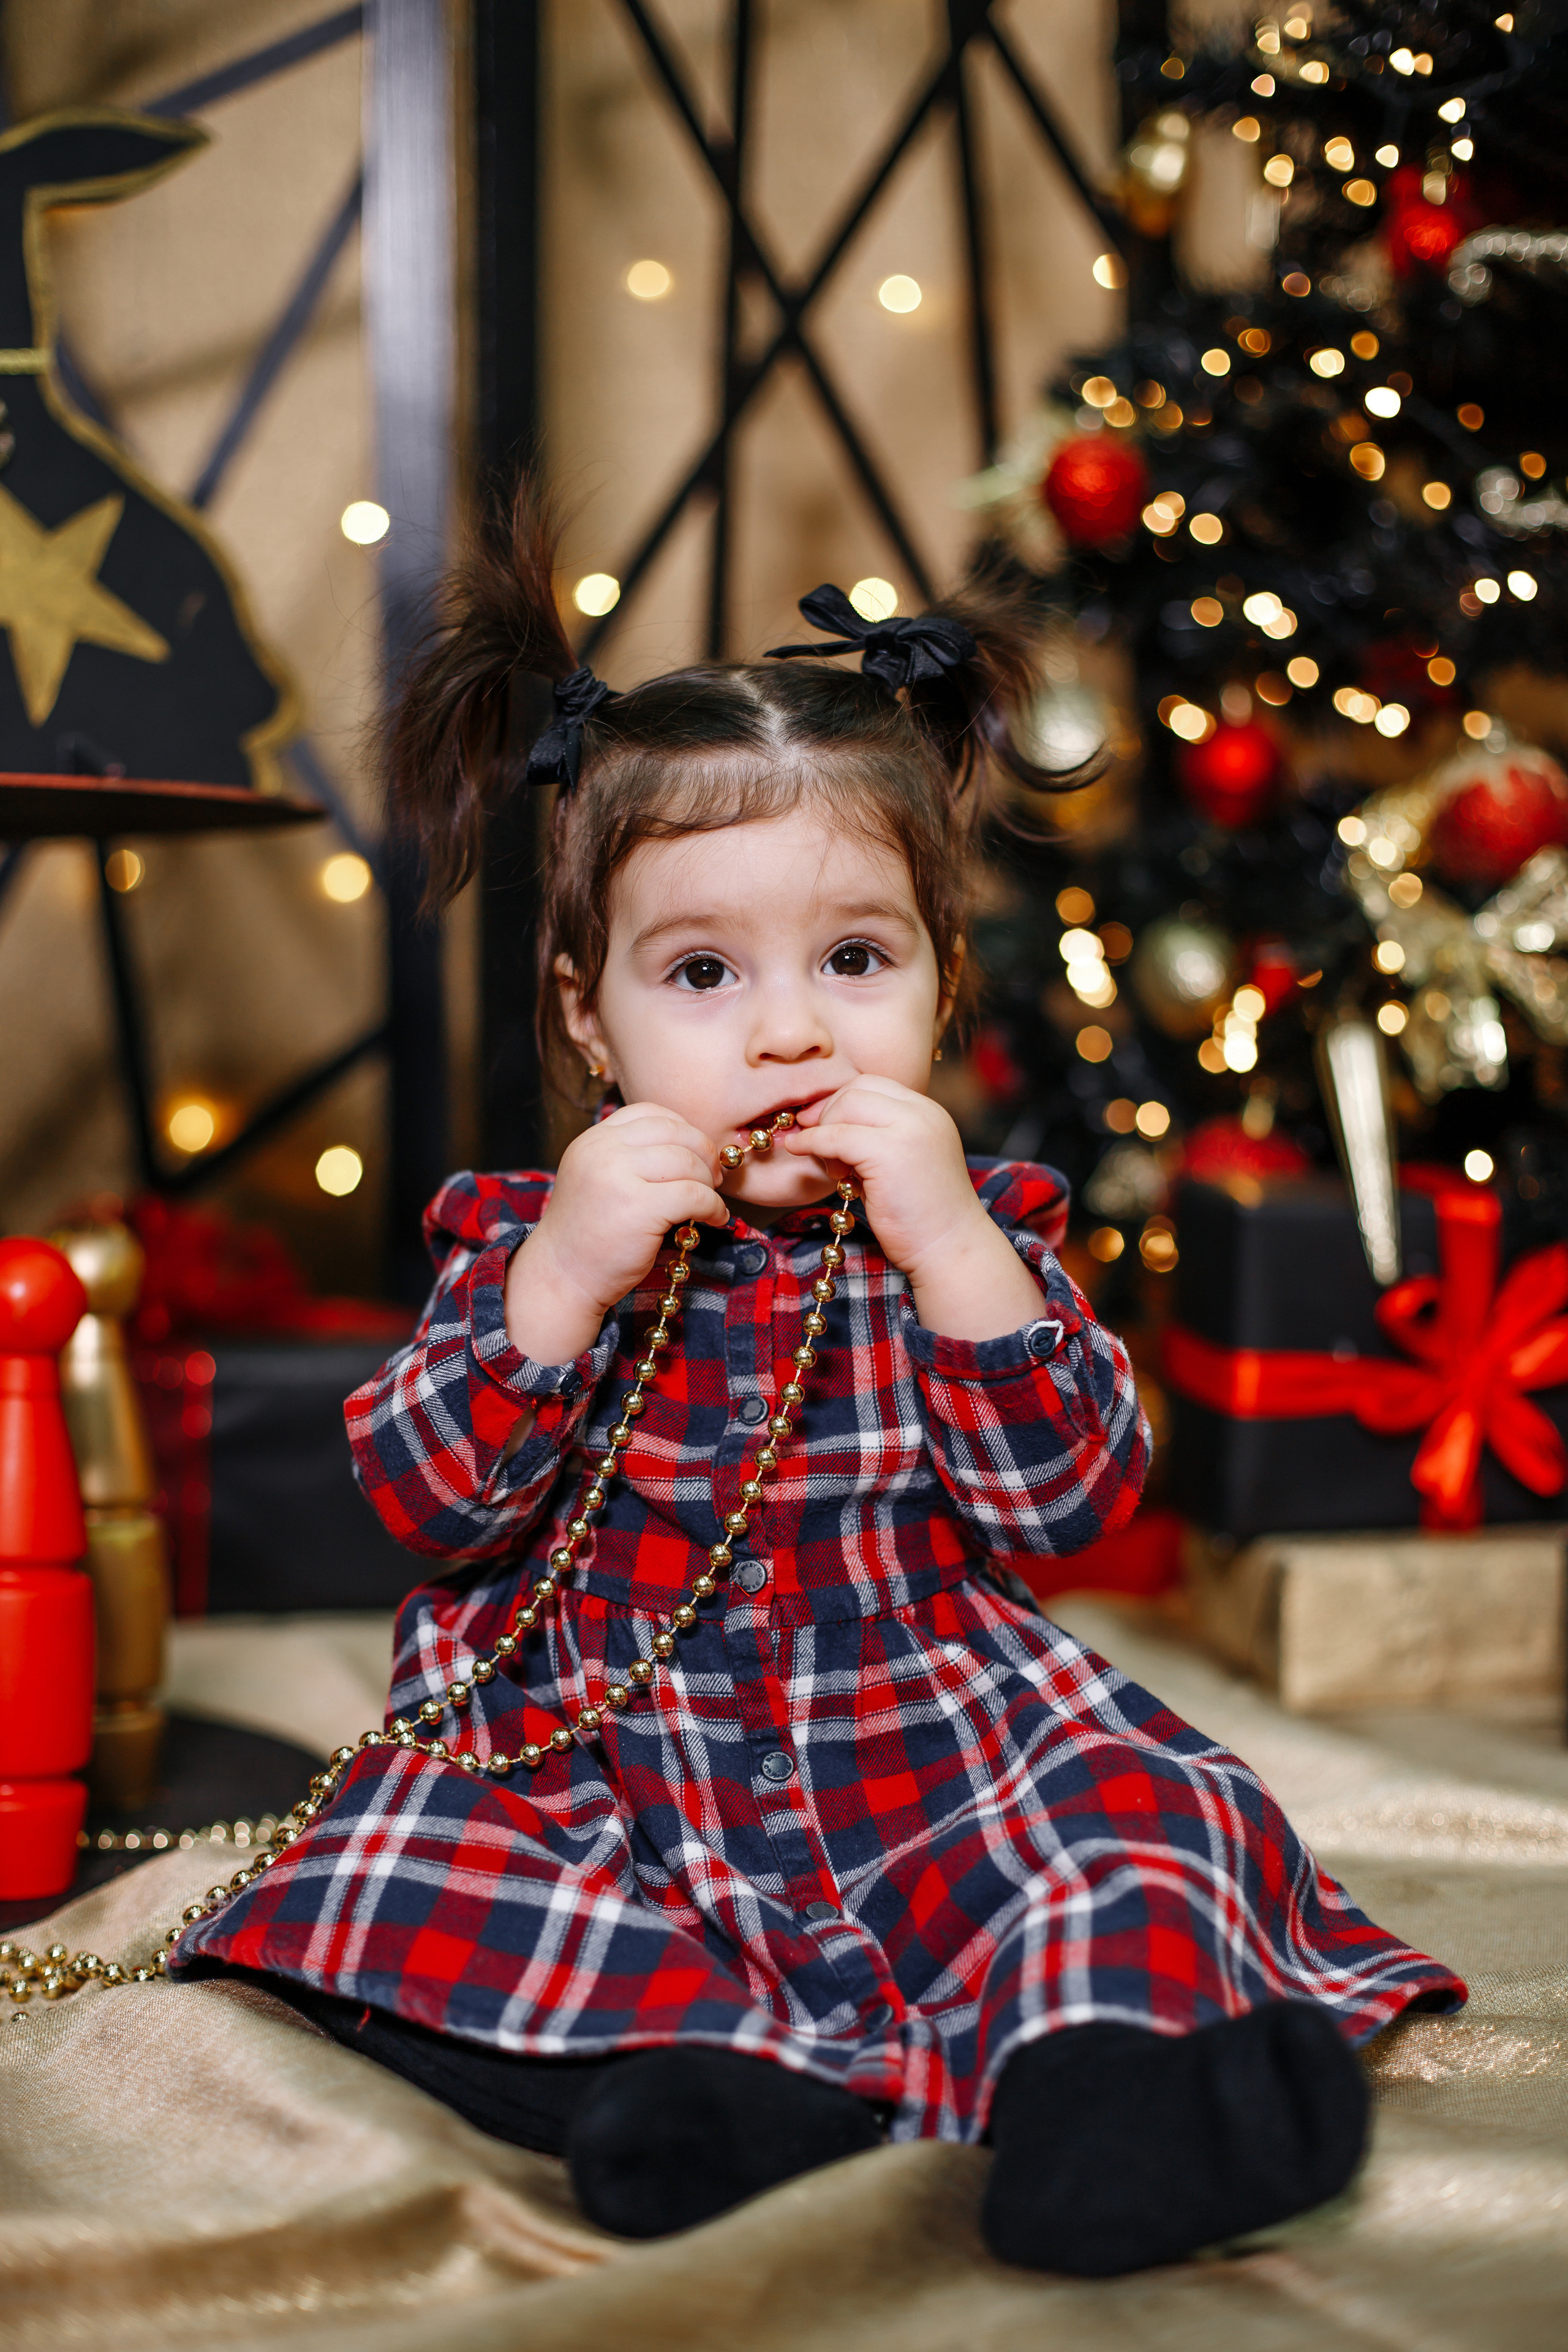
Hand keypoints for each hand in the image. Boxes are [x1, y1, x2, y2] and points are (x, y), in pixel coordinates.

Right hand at [505, 1104, 727, 1362]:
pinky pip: (694, 1195)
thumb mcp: (599, 1179)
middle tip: (714, 1177)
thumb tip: (693, 1148)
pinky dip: (713, 1206)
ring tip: (710, 1202)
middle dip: (704, 1153)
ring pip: (688, 1162)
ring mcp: (619, 1176)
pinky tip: (714, 1218)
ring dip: (709, 1183)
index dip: (683, 1129)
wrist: (562, 1276)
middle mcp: (603, 1150)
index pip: (651, 1113)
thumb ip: (631, 1158)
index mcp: (593, 1139)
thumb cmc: (588, 1234)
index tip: (696, 1153)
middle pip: (675, 1133)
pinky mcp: (639, 1207)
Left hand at [781, 1076, 1046, 1341]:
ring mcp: (910, 1129)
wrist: (951, 1249)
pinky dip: (812, 1142)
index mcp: (929, 1112)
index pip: (872, 1085)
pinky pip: (836, 1136)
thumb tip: (820, 1122)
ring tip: (834, 1167)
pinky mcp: (890, 1152)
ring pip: (845, 1105)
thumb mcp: (899, 1163)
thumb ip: (872, 1138)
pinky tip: (801, 1152)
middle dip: (828, 1112)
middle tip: (817, 1145)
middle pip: (856, 1089)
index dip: (839, 1101)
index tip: (818, 1124)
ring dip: (824, 1130)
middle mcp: (923, 1112)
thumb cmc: (921, 1216)